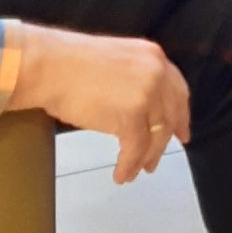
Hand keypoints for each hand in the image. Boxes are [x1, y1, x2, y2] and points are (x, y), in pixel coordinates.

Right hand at [8, 23, 188, 181]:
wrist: (49, 66)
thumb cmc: (68, 64)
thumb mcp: (115, 61)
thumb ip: (133, 79)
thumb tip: (135, 105)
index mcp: (153, 56)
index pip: (177, 90)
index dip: (181, 114)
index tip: (182, 133)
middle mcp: (156, 73)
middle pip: (171, 114)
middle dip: (166, 140)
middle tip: (157, 159)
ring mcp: (146, 94)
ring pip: (156, 135)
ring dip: (146, 157)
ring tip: (137, 171)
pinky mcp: (131, 116)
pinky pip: (136, 148)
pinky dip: (129, 165)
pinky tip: (121, 175)